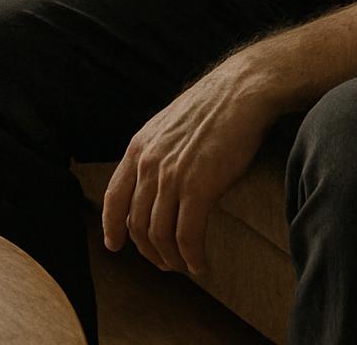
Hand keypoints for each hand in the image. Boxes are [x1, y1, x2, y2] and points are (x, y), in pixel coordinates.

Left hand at [103, 58, 272, 274]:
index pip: (114, 198)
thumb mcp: (171, 123)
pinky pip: (187, 236)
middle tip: (164, 262)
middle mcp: (149, 165)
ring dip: (171, 258)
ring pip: (160, 235)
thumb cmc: (215, 104)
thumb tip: (157, 181)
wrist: (243, 89)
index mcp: (139, 147)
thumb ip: (157, 151)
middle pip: (138, 225)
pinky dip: (191, 256)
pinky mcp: (199, 188)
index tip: (115, 245)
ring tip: (184, 265)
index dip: (112, 226)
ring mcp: (172, 177)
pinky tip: (200, 263)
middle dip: (149, 251)